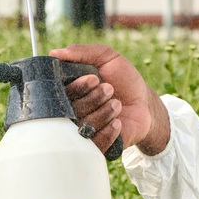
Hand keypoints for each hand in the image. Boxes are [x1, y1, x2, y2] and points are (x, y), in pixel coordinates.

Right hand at [49, 43, 172, 156]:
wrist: (144, 104)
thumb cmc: (124, 79)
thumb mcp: (107, 57)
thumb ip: (82, 52)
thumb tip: (54, 52)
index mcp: (69, 90)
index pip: (59, 92)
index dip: (77, 86)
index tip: (95, 78)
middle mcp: (71, 111)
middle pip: (70, 110)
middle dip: (93, 98)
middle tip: (110, 88)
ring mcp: (81, 130)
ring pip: (83, 125)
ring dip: (104, 112)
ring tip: (117, 104)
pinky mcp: (95, 146)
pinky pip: (94, 144)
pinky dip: (108, 131)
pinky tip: (118, 122)